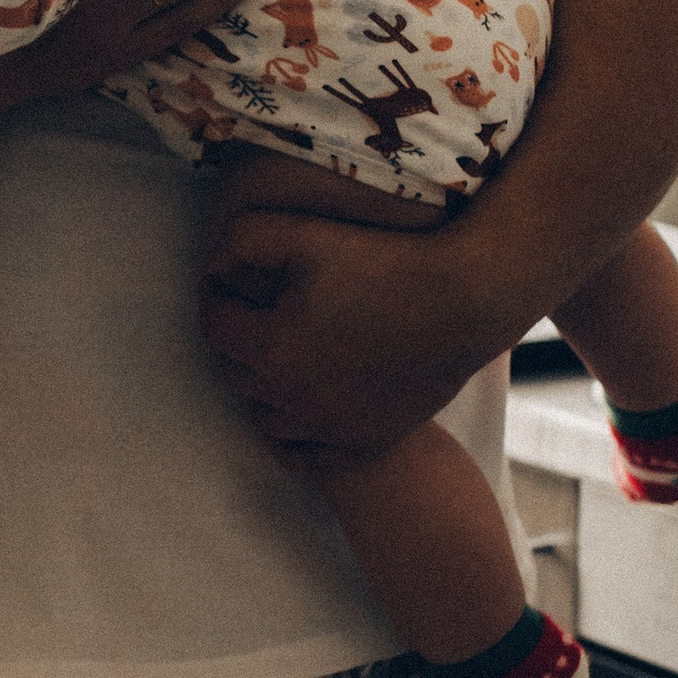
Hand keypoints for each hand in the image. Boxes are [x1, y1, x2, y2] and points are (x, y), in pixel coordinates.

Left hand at [200, 208, 498, 448]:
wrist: (466, 303)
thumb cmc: (383, 260)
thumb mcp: (302, 233)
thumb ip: (239, 241)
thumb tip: (211, 268)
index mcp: (273, 349)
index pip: (214, 327)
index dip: (219, 298)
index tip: (233, 281)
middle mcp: (295, 399)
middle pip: (237, 370)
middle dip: (242, 337)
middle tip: (260, 309)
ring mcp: (330, 427)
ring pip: (265, 413)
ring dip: (265, 383)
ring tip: (283, 347)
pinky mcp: (362, 440)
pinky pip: (306, 445)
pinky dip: (298, 420)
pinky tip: (308, 386)